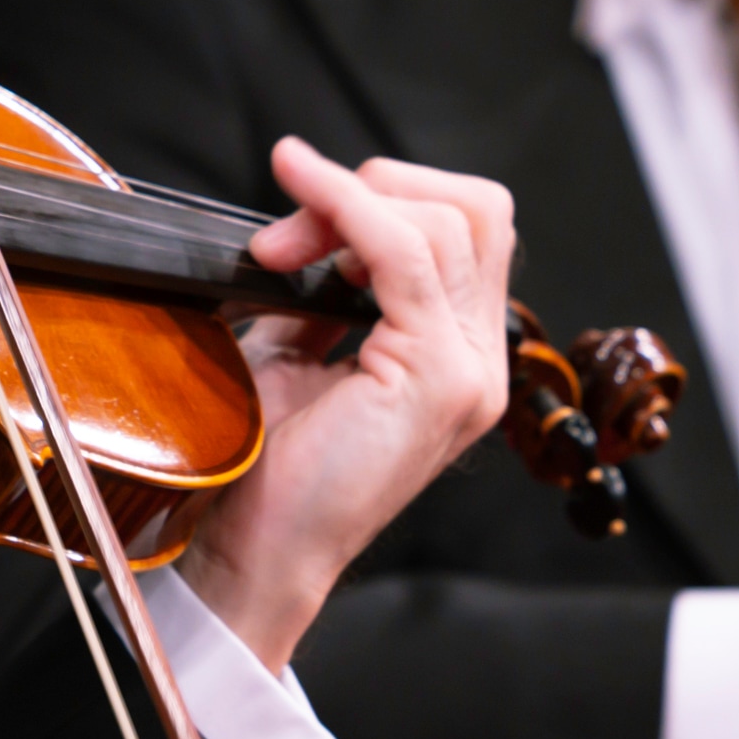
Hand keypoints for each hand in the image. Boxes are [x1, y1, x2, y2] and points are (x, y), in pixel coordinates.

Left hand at [169, 142, 521, 670]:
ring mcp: (470, 371)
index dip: (383, 200)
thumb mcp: (299, 347)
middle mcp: (480, 362)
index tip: (297, 220)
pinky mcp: (438, 378)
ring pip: (442, 223)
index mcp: (458, 354)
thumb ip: (324, 286)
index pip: (466, 229)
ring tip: (276, 245)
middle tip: (287, 235)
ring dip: (345, 205)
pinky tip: (302, 195)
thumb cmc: (271, 464)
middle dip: (374, 190)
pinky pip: (404, 256)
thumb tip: (312, 216)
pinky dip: (347, 210)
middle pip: (474, 211)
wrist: (259, 548)